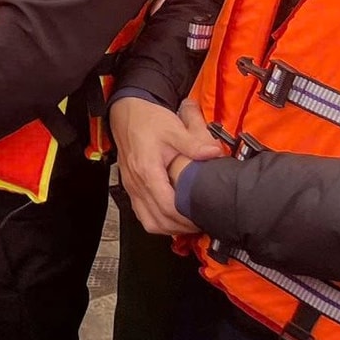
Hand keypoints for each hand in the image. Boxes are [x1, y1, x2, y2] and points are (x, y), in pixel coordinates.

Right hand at [111, 95, 219, 235]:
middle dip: (181, 227)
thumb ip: (194, 142)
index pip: (166, 206)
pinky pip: (142, 213)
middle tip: (200, 223)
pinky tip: (172, 216)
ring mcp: (131, 186)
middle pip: (157, 220)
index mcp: (146, 170)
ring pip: (148, 221)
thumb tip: (214, 153)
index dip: (185, 218)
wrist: (126, 111)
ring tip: (187, 223)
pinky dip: (157, 221)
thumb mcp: (173, 127)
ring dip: (169, 227)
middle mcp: (136, 182)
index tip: (202, 218)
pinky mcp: (131, 187)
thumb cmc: (147, 119)